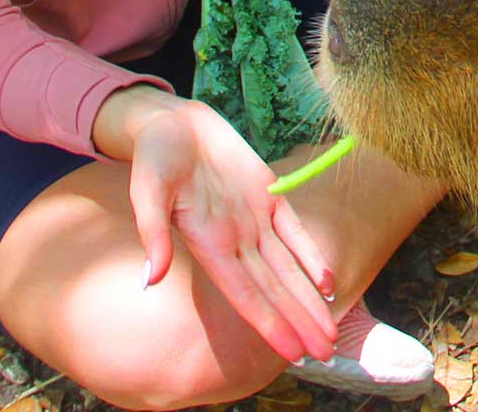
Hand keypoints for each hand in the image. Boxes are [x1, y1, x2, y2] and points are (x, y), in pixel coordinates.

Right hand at [100, 89, 339, 362]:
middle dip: (300, 323)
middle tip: (326, 355)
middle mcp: (236, 240)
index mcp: (209, 245)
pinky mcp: (268, 194)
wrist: (172, 122)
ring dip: (310, 301)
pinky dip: (312, 257)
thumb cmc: (154, 157)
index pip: (246, 295)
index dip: (270, 324)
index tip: (292, 353)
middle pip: (275, 291)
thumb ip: (152, 233)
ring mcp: (254, 219)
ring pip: (289, 269)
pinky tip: (330, 284)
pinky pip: (295, 232)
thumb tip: (150, 278)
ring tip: (330, 334)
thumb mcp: (147, 190)